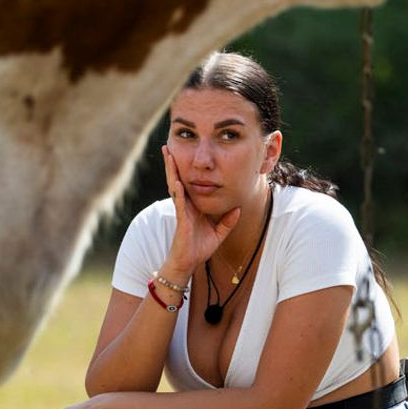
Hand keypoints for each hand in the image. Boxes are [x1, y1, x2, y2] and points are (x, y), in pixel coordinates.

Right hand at [162, 145, 239, 276]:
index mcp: (192, 206)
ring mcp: (181, 211)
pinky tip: (177, 181)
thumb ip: (228, 222)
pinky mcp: (181, 220)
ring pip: (175, 186)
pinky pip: (179, 203)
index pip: (189, 182)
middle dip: (173, 162)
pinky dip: (178, 192)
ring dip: (171, 170)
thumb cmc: (198, 249)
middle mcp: (185, 205)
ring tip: (169, 154)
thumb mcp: (219, 233)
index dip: (186, 168)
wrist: (187, 264)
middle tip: (169, 145)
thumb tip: (238, 209)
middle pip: (178, 178)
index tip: (187, 152)